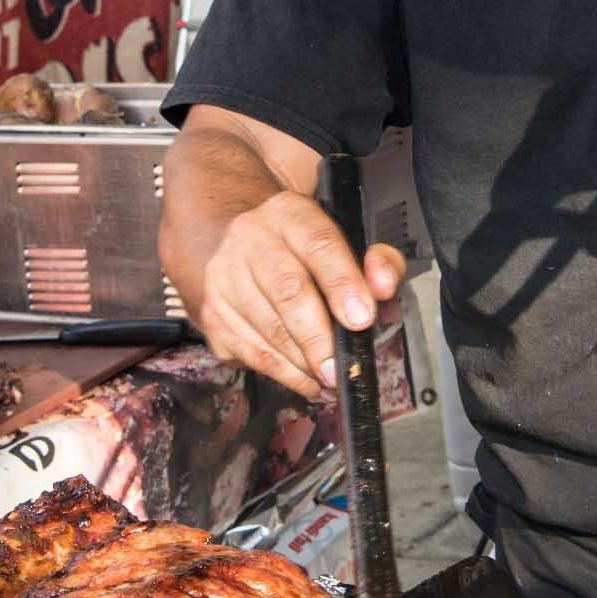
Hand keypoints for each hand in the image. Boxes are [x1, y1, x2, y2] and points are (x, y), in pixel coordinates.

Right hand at [177, 189, 405, 401]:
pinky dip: (285, 376)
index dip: (343, 283)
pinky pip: (251, 354)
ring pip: (267, 331)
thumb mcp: (342, 238)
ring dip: (304, 365)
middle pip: (288, 292)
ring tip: (332, 382)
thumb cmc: (298, 250)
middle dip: (319, 338)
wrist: (230, 243)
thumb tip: (384, 287)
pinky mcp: (212, 316)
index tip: (361, 319)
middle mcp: (250, 242)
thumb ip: (376, 260)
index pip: (320, 245)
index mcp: (289, 215)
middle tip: (341, 370)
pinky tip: (308, 383)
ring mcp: (224, 280)